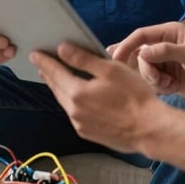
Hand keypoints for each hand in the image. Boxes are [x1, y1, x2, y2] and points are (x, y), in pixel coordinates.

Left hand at [30, 43, 164, 153]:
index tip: (34, 54)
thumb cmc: (134, 96)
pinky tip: (76, 97)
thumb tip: (61, 49)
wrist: (150, 130)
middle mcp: (74, 111)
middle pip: (57, 88)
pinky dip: (71, 101)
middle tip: (43, 63)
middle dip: (49, 74)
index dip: (45, 61)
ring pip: (64, 102)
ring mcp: (81, 125)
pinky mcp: (89, 134)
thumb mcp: (110, 70)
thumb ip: (83, 59)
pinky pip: (74, 114)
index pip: (55, 72)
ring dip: (60, 88)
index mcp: (77, 93)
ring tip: (57, 77)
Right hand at [109, 22, 184, 101]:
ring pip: (143, 70)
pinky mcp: (166, 77)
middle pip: (138, 55)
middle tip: (158, 78)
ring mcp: (164, 61)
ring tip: (171, 84)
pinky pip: (151, 82)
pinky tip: (174, 88)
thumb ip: (166, 51)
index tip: (115, 58)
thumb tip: (142, 52)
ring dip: (154, 80)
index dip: (126, 45)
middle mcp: (164, 45)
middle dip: (145, 69)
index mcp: (169, 32)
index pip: (140, 35)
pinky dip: (160, 87)